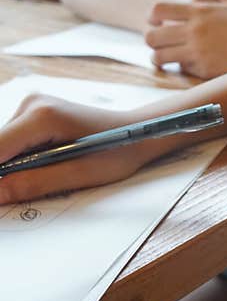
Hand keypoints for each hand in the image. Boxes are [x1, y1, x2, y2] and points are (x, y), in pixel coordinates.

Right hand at [0, 95, 153, 204]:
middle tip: (23, 191)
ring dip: (11, 167)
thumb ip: (32, 184)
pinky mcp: (34, 114)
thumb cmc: (118, 151)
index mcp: (42, 116)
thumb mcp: (79, 174)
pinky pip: (13, 142)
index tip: (1, 195)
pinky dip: (20, 159)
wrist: (138, 132)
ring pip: (2, 146)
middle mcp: (32, 104)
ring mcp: (32, 106)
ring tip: (48, 173)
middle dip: (4, 173)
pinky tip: (46, 164)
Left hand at [146, 0, 226, 77]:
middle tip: (162, 42)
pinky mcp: (207, 71)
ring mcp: (200, 53)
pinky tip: (194, 64)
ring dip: (163, 57)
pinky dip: (184, 68)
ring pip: (161, 57)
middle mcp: (196, 32)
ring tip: (171, 57)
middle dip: (153, 39)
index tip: (158, 22)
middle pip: (153, 36)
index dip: (153, 17)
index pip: (159, 10)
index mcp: (201, 11)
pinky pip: (182, 70)